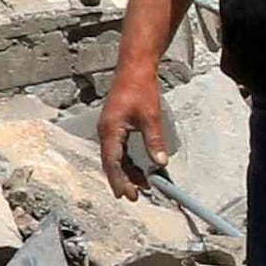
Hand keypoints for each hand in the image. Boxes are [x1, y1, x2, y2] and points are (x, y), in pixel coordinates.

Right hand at [98, 73, 167, 195]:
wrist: (134, 69)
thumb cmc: (140, 89)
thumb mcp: (151, 117)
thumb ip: (154, 141)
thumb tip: (159, 163)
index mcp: (110, 130)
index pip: (112, 162)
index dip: (119, 180)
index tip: (127, 194)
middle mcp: (105, 132)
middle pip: (111, 163)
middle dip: (122, 180)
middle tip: (135, 196)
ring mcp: (109, 129)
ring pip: (115, 158)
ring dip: (127, 172)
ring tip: (142, 186)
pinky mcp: (114, 127)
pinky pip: (118, 150)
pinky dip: (127, 161)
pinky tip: (139, 169)